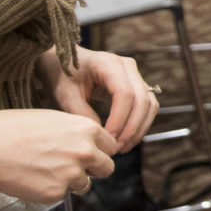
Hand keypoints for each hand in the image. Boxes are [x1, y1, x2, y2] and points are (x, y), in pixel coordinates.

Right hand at [0, 108, 119, 203]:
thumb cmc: (13, 128)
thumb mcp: (53, 119)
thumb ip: (76, 133)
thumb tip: (89, 145)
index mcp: (87, 129)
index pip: (110, 145)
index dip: (98, 150)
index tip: (86, 153)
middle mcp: (86, 152)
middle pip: (107, 168)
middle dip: (93, 169)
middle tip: (71, 166)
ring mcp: (72, 174)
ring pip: (85, 184)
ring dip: (71, 181)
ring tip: (45, 170)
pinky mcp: (56, 193)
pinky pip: (62, 195)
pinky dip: (51, 190)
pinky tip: (32, 178)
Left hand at [44, 48, 158, 151]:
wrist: (61, 62)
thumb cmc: (60, 76)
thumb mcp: (65, 95)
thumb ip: (83, 114)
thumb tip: (103, 136)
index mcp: (107, 63)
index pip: (124, 93)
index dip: (119, 120)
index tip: (107, 140)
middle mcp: (126, 66)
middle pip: (142, 100)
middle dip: (131, 128)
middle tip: (115, 149)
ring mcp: (135, 74)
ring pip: (149, 104)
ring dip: (139, 128)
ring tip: (121, 148)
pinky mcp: (137, 84)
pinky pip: (147, 106)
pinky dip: (140, 124)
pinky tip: (126, 139)